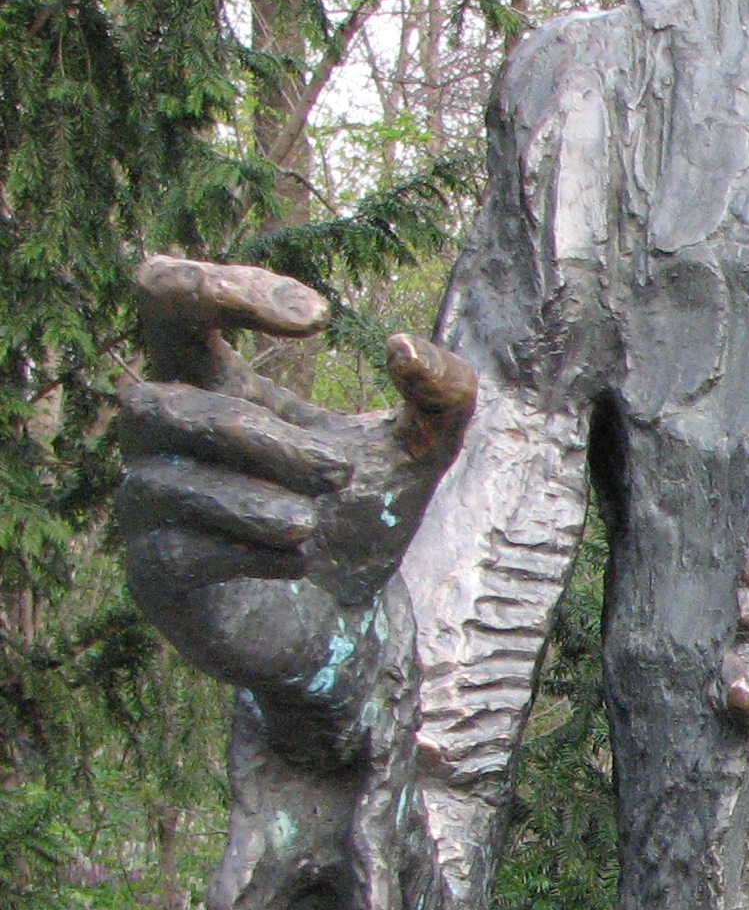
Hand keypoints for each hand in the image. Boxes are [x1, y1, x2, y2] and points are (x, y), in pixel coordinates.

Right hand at [112, 257, 474, 744]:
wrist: (346, 623)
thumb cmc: (360, 517)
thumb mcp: (420, 449)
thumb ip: (443, 393)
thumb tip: (404, 348)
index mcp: (205, 380)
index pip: (163, 295)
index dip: (220, 286)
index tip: (318, 314)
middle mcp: (157, 434)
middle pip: (163, 399)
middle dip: (266, 437)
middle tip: (343, 473)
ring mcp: (144, 503)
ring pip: (178, 478)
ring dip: (271, 499)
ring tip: (318, 522)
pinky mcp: (154, 574)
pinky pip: (193, 551)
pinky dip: (266, 553)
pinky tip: (302, 560)